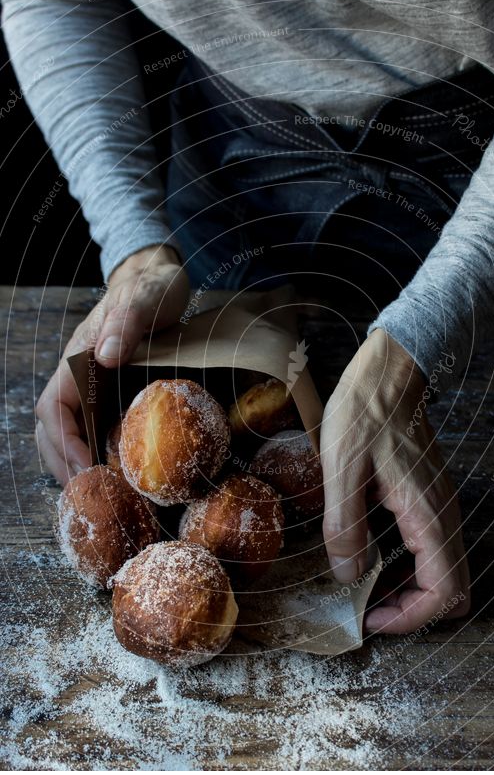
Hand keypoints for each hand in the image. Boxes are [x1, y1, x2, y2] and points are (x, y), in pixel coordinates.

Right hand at [36, 245, 188, 485]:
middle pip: (53, 427)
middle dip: (62, 462)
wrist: (159, 280)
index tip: (81, 466)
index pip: (54, 407)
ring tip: (97, 492)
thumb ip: (126, 323)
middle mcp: (78, 374)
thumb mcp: (145, 299)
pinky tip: (113, 470)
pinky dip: (94, 450)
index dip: (63, 440)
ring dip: (75, 461)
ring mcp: (92, 384)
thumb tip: (106, 356)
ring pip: (69, 429)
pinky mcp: (109, 391)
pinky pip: (92, 425)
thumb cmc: (152, 289)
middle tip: (86, 495)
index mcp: (78, 357)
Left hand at [320, 328, 469, 633]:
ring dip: (408, 589)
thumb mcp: (341, 469)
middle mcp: (443, 516)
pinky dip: (407, 566)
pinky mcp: (429, 498)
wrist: (388, 372)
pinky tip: (371, 553)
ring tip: (362, 584)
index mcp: (428, 515)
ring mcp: (440, 507)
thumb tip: (349, 576)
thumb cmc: (365, 413)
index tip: (368, 616)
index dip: (408, 618)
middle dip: (411, 609)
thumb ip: (346, 527)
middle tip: (366, 606)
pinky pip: (430, 549)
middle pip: (452, 591)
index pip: (444, 593)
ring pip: (443, 572)